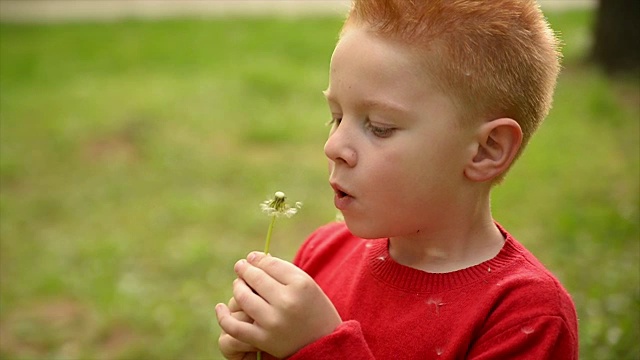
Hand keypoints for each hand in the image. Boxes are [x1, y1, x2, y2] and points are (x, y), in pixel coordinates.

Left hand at [216, 252, 341, 357]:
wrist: (324, 344)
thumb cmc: (314, 309)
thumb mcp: (307, 285)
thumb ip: (283, 270)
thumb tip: (253, 257)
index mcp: (301, 285)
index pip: (270, 264)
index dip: (257, 259)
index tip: (251, 258)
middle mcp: (287, 302)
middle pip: (255, 277)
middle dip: (244, 270)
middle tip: (240, 267)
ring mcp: (273, 321)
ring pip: (243, 297)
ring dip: (237, 287)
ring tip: (238, 285)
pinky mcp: (264, 340)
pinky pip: (234, 327)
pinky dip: (223, 316)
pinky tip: (219, 307)